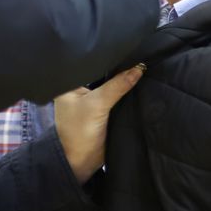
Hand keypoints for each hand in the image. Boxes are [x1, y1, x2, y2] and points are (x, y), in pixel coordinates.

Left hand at [54, 65, 144, 182]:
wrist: (81, 163)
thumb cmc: (79, 132)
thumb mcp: (97, 104)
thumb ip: (117, 86)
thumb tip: (138, 68)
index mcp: (70, 85)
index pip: (91, 64)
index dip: (107, 57)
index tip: (126, 47)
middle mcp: (79, 90)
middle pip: (102, 75)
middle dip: (117, 70)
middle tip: (137, 55)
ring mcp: (92, 102)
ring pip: (110, 87)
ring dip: (122, 83)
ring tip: (141, 67)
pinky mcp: (102, 113)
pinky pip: (115, 99)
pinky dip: (124, 95)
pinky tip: (137, 84)